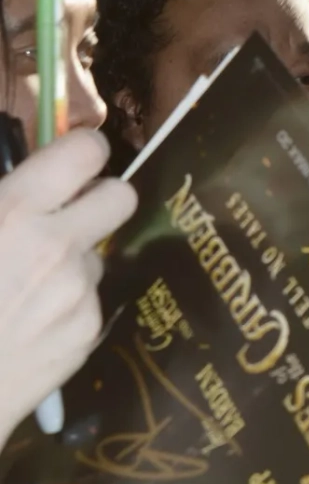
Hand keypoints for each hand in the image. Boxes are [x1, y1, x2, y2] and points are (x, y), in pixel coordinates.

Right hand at [0, 131, 137, 438]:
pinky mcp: (88, 334)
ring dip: (72, 259)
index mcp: (16, 212)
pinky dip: (65, 304)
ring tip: (22, 283)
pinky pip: (89, 301)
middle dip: (99, 197)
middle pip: (122, 197)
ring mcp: (80, 294)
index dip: (82, 150)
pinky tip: (24, 322)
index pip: (87, 151)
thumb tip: (15, 179)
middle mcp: (60, 248)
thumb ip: (1, 199)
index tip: (68, 160)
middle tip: (66, 212)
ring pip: (97, 255)